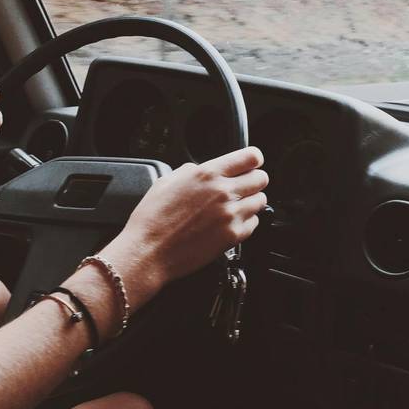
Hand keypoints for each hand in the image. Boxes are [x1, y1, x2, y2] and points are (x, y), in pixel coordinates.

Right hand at [100, 147, 267, 307]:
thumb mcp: (166, 182)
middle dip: (255, 181)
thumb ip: (189, 172)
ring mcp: (230, 215)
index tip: (252, 164)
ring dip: (252, 202)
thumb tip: (199, 170)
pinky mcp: (232, 237)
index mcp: (208, 174)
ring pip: (261, 201)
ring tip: (237, 207)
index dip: (253, 159)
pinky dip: (247, 222)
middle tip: (245, 187)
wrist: (148, 252)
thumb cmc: (152, 219)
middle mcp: (223, 192)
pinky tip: (231, 223)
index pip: (250, 157)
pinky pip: (254, 224)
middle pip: (261, 179)